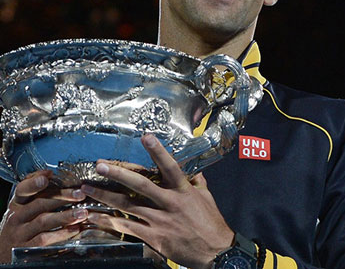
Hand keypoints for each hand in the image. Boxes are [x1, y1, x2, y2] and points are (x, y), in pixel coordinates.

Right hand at [0, 170, 87, 262]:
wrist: (3, 252)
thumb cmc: (20, 224)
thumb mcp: (23, 207)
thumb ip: (36, 191)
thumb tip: (49, 173)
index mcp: (17, 203)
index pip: (22, 190)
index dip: (34, 183)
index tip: (48, 177)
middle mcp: (17, 217)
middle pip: (39, 204)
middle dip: (62, 197)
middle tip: (80, 194)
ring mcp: (21, 233)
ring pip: (43, 221)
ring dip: (65, 216)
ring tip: (82, 212)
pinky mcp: (26, 248)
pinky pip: (45, 239)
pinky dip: (61, 234)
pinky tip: (75, 229)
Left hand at [81, 134, 233, 268]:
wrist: (215, 252)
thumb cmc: (211, 223)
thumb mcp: (206, 197)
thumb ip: (196, 180)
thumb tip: (191, 167)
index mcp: (184, 191)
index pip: (170, 167)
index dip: (158, 152)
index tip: (146, 137)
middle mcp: (170, 203)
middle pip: (141, 185)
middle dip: (118, 174)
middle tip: (99, 165)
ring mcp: (160, 221)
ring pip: (128, 206)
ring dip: (105, 196)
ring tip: (86, 188)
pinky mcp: (153, 237)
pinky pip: (126, 227)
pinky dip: (108, 222)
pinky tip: (94, 217)